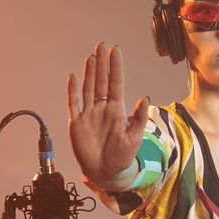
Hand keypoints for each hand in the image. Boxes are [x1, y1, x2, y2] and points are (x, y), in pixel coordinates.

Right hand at [67, 43, 149, 188]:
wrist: (106, 173)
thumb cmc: (122, 157)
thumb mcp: (134, 138)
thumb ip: (138, 118)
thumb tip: (145, 98)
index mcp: (117, 110)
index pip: (116, 83)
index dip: (115, 67)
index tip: (115, 51)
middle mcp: (102, 109)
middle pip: (101, 81)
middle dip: (102, 63)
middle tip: (101, 45)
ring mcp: (89, 114)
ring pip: (88, 88)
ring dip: (89, 73)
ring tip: (91, 57)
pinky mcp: (77, 122)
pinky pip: (74, 103)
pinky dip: (72, 90)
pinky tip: (73, 77)